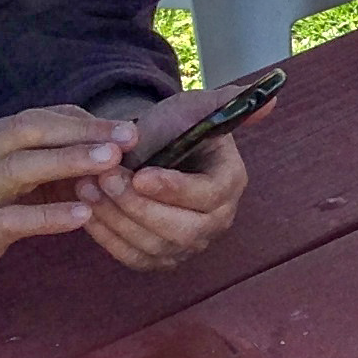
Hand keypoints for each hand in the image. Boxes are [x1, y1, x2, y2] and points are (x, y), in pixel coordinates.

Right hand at [0, 107, 132, 297]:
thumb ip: (37, 158)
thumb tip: (95, 148)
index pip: (42, 118)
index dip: (86, 120)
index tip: (128, 127)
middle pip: (32, 131)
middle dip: (83, 131)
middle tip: (130, 138)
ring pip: (21, 168)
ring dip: (68, 162)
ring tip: (111, 164)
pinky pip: (11, 220)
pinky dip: (47, 215)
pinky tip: (82, 216)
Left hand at [74, 85, 260, 270]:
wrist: (145, 150)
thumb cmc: (171, 127)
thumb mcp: (193, 108)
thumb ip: (225, 101)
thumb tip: (271, 99)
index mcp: (230, 183)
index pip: (208, 196)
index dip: (175, 190)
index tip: (141, 175)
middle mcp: (216, 220)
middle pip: (181, 230)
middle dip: (138, 206)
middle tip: (105, 178)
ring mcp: (188, 245)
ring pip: (153, 246)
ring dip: (116, 219)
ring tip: (88, 188)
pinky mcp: (160, 258)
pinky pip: (133, 258)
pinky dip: (107, 238)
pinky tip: (87, 211)